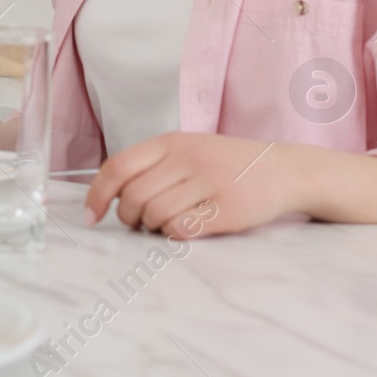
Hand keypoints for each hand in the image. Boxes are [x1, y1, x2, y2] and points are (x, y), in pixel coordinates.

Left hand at [84, 132, 299, 237]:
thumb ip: (152, 165)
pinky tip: (186, 229)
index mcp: (172, 141)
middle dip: (128, 217)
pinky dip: (174, 235)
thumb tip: (110, 196)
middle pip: (134, 197)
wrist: (285, 170)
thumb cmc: (227, 164)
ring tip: (167, 223)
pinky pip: (182, 229)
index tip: (91, 216)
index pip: (118, 167)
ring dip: (152, 228)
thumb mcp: (188, 149)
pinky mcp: (229, 209)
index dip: (98, 194)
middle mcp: (189, 158)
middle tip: (139, 223)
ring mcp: (210, 183)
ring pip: (156, 215)